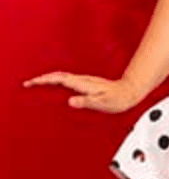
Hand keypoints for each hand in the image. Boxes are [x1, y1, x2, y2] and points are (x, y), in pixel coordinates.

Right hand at [22, 72, 141, 113]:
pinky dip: (56, 81)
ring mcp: (85, 80)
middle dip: (42, 79)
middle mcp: (83, 80)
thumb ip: (86, 102)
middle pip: (58, 76)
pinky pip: (67, 80)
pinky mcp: (87, 83)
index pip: (59, 80)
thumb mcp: (102, 103)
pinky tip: (55, 85)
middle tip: (28, 83)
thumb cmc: (117, 99)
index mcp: (83, 84)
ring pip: (62, 76)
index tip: (31, 83)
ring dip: (48, 79)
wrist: (129, 91)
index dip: (44, 80)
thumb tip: (71, 101)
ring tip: (36, 83)